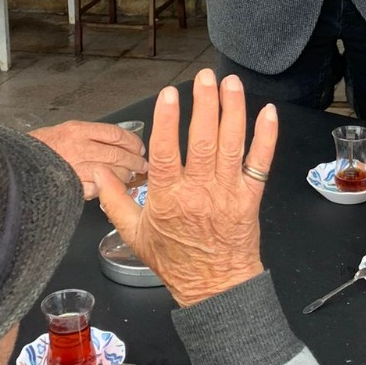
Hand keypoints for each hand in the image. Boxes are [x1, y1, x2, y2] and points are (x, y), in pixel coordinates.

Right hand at [30, 120, 146, 187]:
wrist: (16, 164)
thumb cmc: (39, 149)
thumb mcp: (64, 131)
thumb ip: (88, 135)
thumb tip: (115, 141)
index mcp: (77, 130)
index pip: (114, 133)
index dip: (132, 141)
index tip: (139, 147)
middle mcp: (78, 146)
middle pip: (117, 153)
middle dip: (135, 160)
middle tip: (142, 165)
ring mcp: (76, 167)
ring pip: (112, 171)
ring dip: (125, 176)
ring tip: (131, 177)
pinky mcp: (73, 186)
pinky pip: (98, 188)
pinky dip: (108, 190)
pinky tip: (113, 190)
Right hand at [87, 69, 276, 307]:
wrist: (214, 288)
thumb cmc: (174, 261)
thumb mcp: (134, 234)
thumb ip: (114, 199)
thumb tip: (98, 170)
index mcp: (168, 198)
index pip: (166, 151)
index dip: (167, 120)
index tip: (169, 93)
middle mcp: (199, 191)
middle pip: (203, 140)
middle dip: (205, 103)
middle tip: (205, 76)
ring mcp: (227, 193)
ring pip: (231, 145)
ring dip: (233, 110)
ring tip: (231, 83)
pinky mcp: (250, 198)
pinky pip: (260, 163)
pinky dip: (266, 137)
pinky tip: (268, 113)